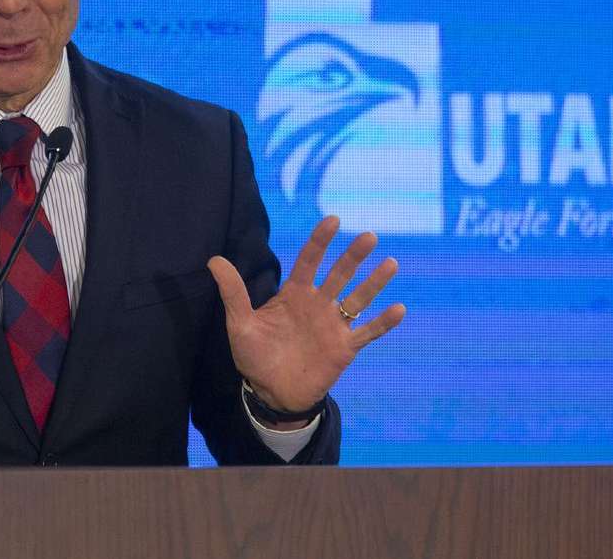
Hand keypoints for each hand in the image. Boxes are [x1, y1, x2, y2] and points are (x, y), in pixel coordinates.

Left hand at [207, 216, 404, 423]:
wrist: (271, 393)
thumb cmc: (255, 356)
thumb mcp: (240, 323)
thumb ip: (232, 292)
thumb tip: (213, 260)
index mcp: (294, 294)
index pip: (309, 261)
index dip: (320, 241)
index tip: (332, 220)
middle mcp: (318, 304)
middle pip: (339, 274)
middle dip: (353, 256)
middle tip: (368, 236)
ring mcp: (333, 325)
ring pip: (358, 299)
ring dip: (374, 282)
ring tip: (391, 263)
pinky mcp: (345, 348)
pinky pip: (368, 332)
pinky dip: (383, 322)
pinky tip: (399, 308)